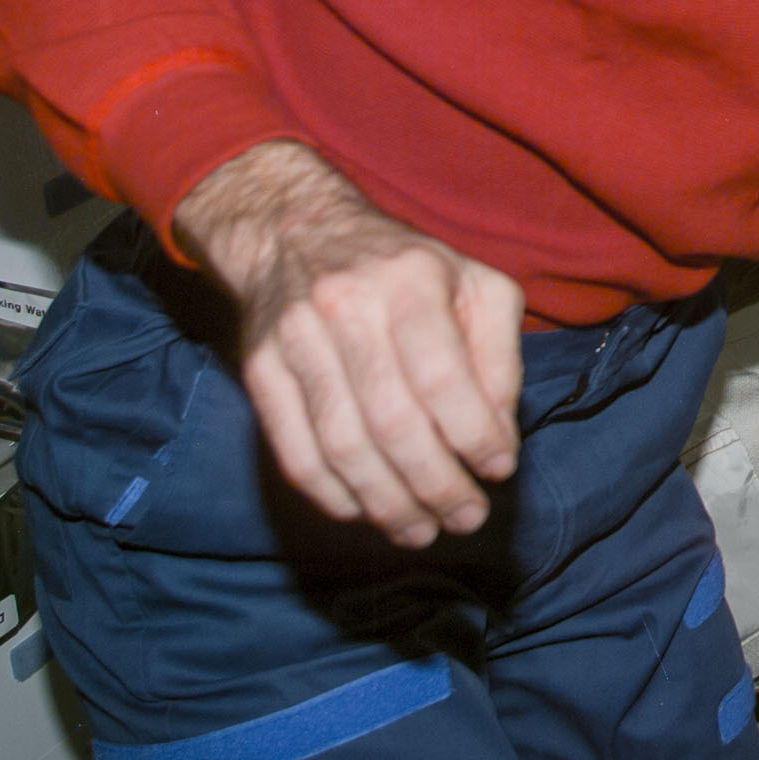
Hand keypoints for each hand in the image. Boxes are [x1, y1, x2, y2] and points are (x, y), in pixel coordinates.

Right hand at [175, 140, 523, 547]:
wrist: (296, 229)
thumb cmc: (407, 269)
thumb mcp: (475, 286)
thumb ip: (498, 360)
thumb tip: (498, 444)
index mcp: (411, 281)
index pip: (443, 379)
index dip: (474, 437)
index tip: (497, 472)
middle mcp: (348, 307)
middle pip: (392, 423)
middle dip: (436, 485)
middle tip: (465, 519)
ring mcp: (295, 339)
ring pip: (342, 446)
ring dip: (386, 504)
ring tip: (420, 530)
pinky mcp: (259, 370)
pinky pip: (294, 451)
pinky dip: (332, 495)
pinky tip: (364, 512)